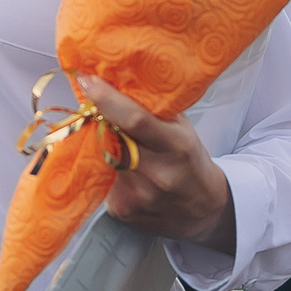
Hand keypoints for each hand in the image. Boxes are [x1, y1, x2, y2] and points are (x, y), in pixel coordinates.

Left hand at [88, 80, 235, 253]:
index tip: (87, 80)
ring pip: (103, 159)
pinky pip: (103, 181)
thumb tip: (116, 82)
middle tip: (95, 109)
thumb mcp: (182, 128)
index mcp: (176, 146)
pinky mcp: (122, 210)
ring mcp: (138, 196)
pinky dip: (107, 171)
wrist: (203, 209)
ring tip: (120, 147)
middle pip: (112, 138)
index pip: (135, 119)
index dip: (107, 99)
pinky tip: (125, 173)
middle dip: (98, 120)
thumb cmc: (190, 160)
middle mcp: (157, 173)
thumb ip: (154, 109)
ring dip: (103, 147)